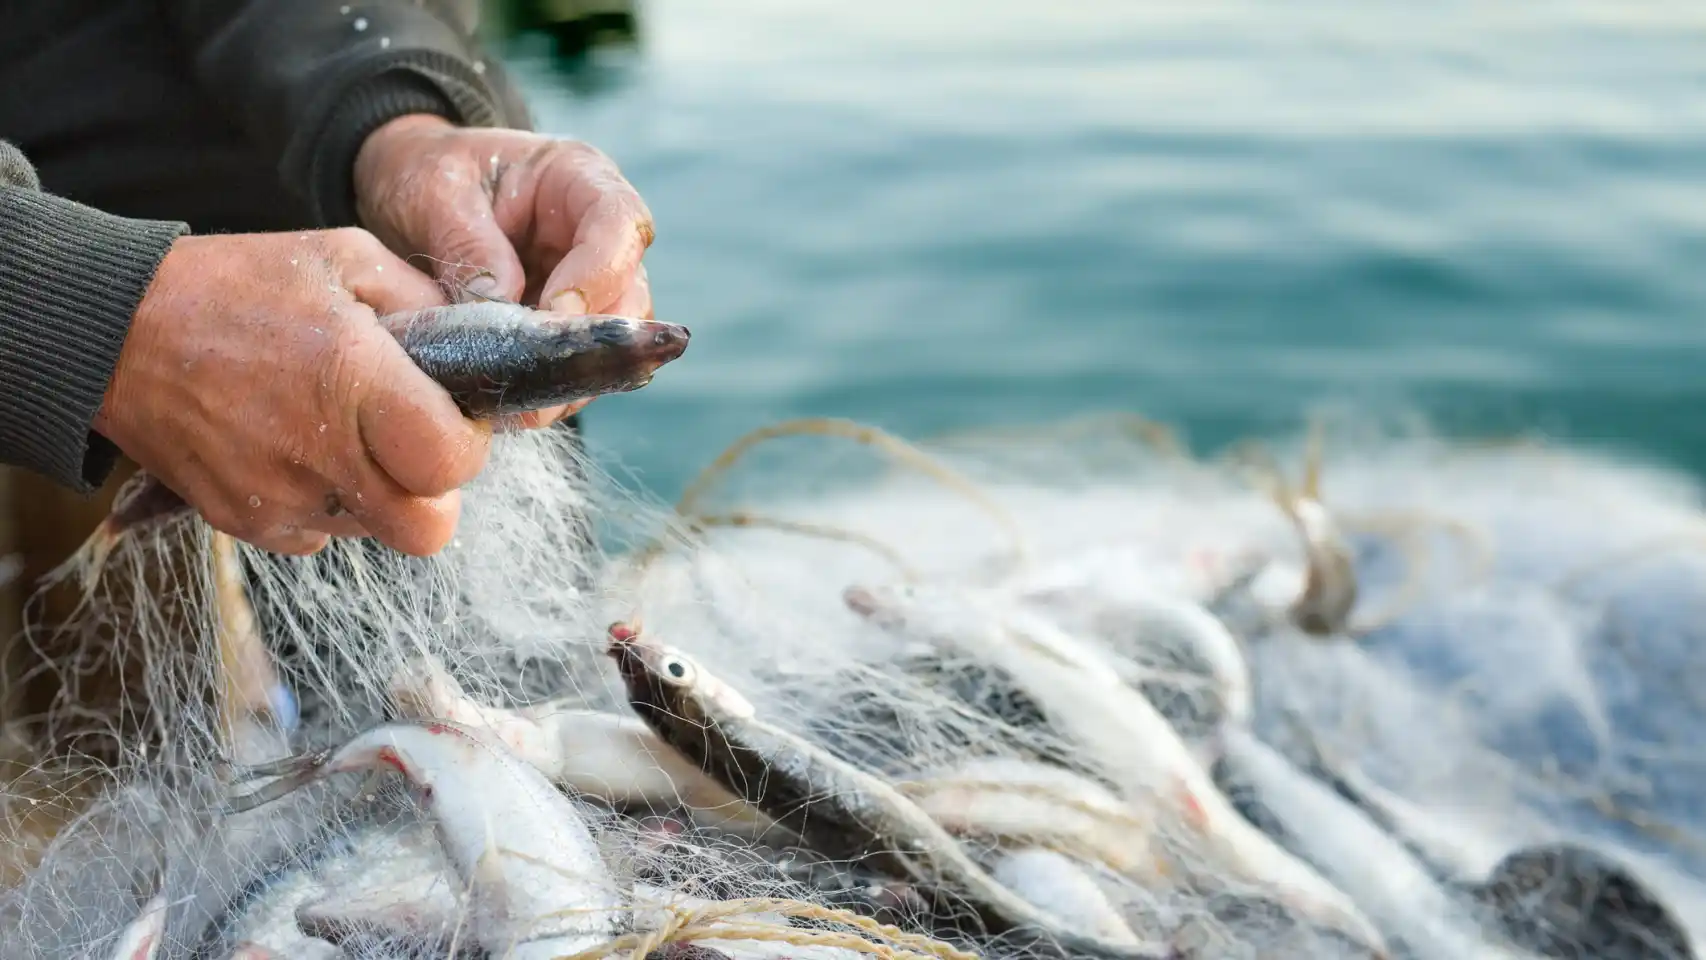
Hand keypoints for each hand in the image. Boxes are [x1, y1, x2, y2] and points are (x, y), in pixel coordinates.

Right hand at [93, 229, 491, 556]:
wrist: (114, 329)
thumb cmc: (233, 285)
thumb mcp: (342, 258)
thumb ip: (425, 301)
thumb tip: (481, 344)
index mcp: (353, 381)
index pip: (453, 464)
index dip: (468, 444)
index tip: (450, 415)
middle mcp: (318, 452)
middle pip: (426, 529)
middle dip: (434, 491)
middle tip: (413, 443)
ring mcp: (277, 496)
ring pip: (374, 532)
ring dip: (378, 492)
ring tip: (342, 430)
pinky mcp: (242, 521)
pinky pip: (317, 534)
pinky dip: (324, 500)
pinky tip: (297, 446)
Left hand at [353, 115, 655, 427]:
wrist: (406, 190)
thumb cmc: (426, 172)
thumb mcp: (435, 192)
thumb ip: (469, 245)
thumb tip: (499, 310)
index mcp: (578, 179)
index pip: (620, 225)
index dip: (598, 275)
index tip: (553, 316)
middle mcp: (597, 235)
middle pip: (630, 293)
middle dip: (591, 341)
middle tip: (539, 377)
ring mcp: (587, 283)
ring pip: (612, 341)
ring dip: (573, 376)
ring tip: (521, 403)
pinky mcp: (565, 325)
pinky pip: (576, 364)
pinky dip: (549, 389)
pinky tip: (512, 406)